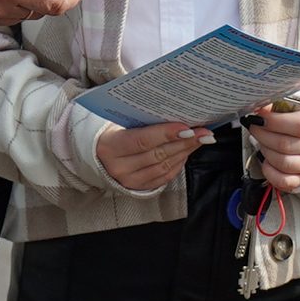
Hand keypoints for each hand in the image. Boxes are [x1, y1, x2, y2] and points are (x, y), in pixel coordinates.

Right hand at [96, 123, 211, 191]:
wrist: (95, 153)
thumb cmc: (111, 131)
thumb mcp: (118, 122)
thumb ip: (141, 119)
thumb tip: (174, 112)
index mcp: (110, 146)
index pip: (142, 140)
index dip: (166, 134)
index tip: (188, 127)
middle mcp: (118, 167)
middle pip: (158, 154)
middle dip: (184, 142)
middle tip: (204, 132)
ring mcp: (129, 181)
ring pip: (164, 166)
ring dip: (185, 151)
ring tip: (201, 139)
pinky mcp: (138, 189)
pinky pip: (164, 177)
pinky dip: (178, 163)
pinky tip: (187, 151)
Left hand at [247, 102, 299, 192]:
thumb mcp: (299, 106)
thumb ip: (280, 105)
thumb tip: (260, 108)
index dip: (275, 121)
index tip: (259, 115)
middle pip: (286, 145)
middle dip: (262, 134)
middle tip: (254, 126)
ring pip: (283, 163)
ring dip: (265, 151)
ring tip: (261, 141)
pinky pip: (284, 182)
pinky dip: (270, 172)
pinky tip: (266, 160)